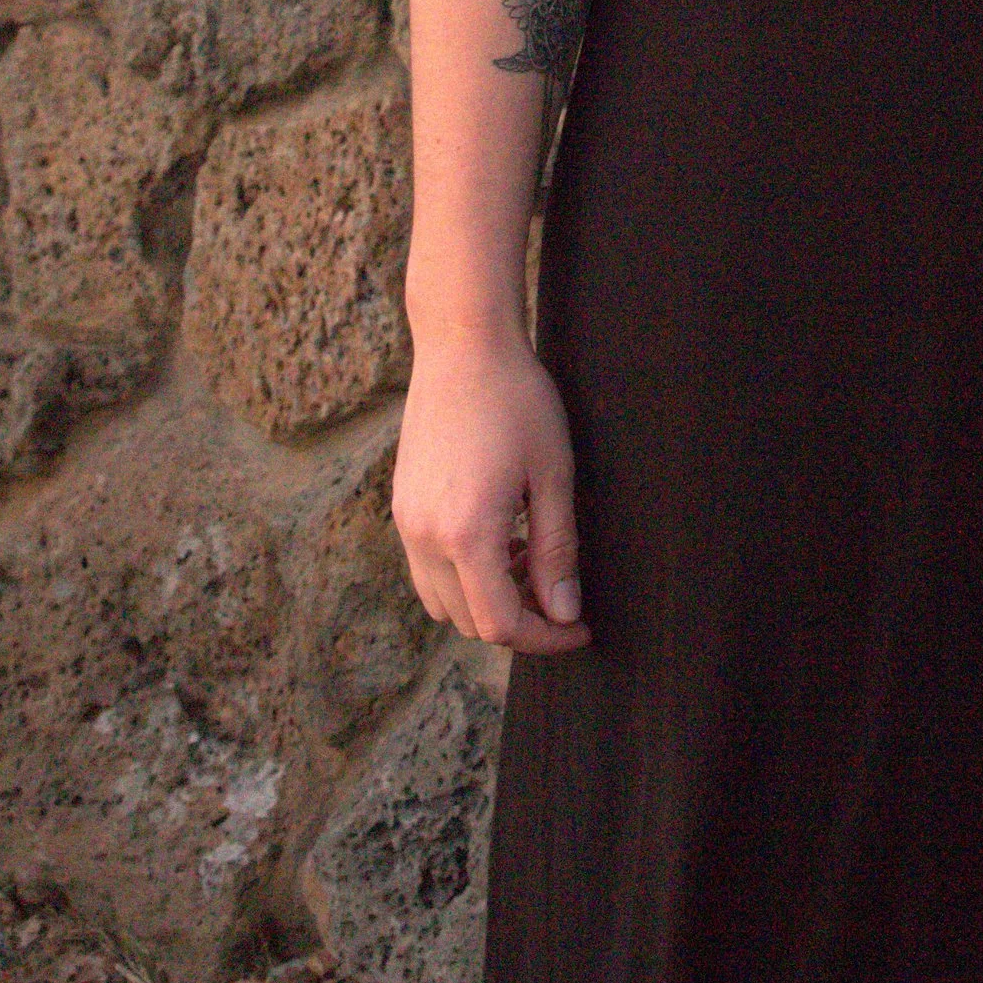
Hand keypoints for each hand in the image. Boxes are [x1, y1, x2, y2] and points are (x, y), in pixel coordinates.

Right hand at [394, 326, 591, 654]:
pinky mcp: (402, 507)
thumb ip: (557, 550)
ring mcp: (407, 524)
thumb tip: (565, 612)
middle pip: (471, 622)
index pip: (502, 623)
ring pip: (444, 603)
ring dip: (487, 600)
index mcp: (466, 534)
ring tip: (529, 559)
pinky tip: (499, 537)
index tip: (580, 626)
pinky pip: (428, 571)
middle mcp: (426, 538)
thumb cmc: (517, 401)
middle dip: (521, 620)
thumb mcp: (553, 474)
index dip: (546, 637)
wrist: (463, 346)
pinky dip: (463, 575)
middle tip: (562, 593)